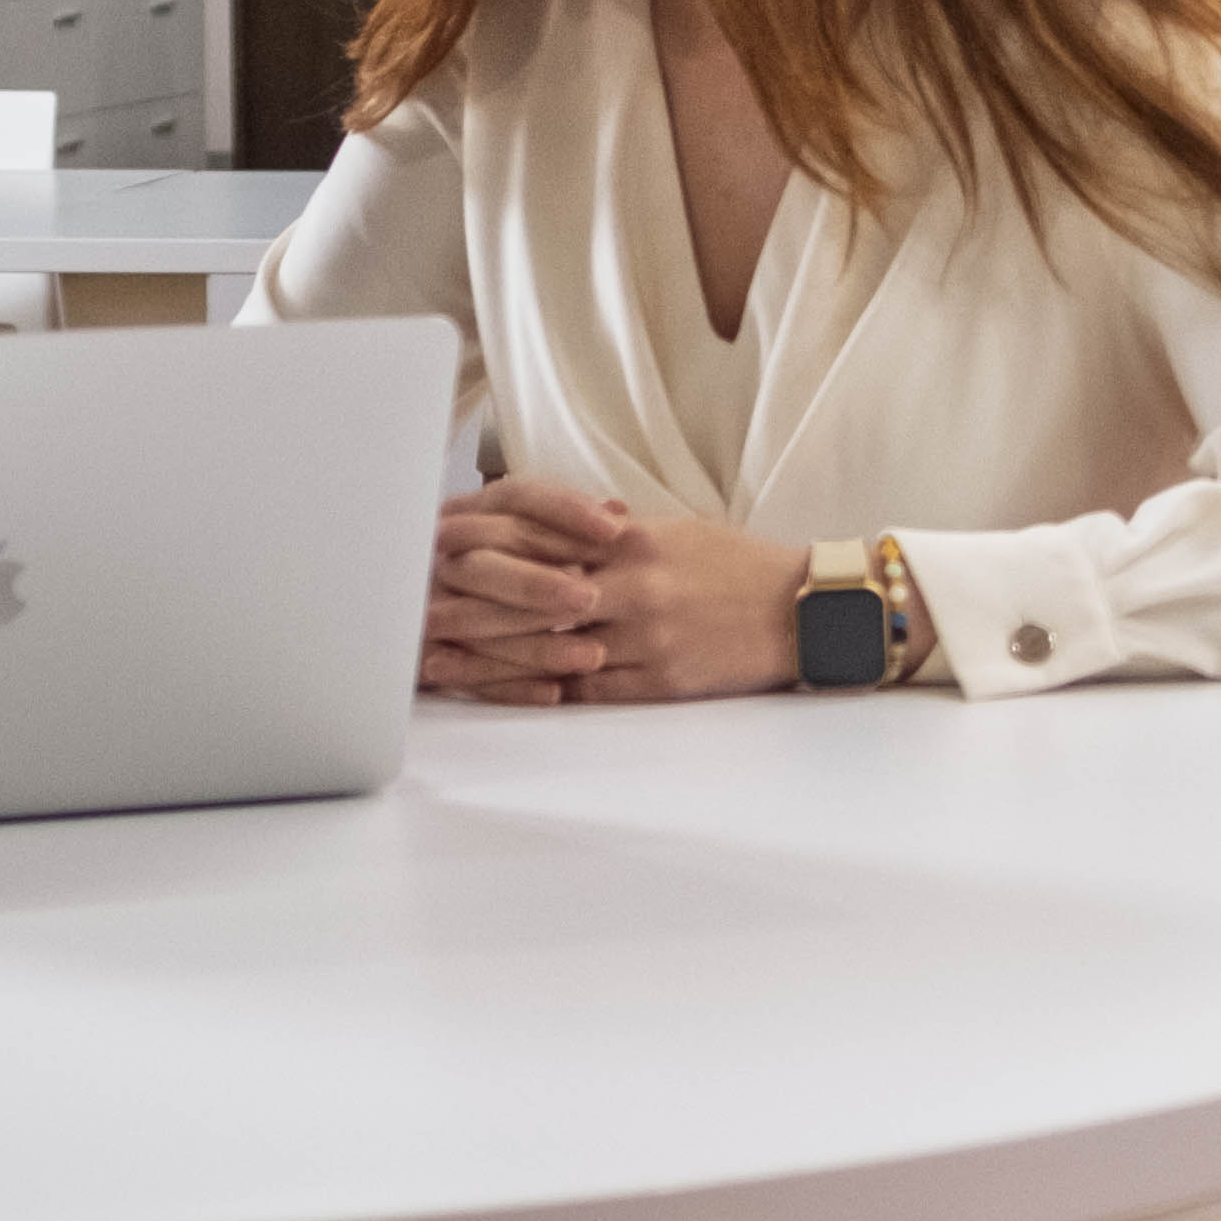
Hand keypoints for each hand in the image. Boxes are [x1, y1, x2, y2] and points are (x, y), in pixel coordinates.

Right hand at [417, 487, 614, 705]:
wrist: (423, 620)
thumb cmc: (503, 576)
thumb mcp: (529, 544)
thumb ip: (567, 530)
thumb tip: (619, 513)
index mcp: (472, 515)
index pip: (514, 499)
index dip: (564, 511)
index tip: (614, 528)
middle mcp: (440, 555)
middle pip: (483, 563)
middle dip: (536, 583)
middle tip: (589, 599)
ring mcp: (423, 605)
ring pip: (473, 623)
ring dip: (533, 643)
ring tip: (589, 657)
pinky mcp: (419, 654)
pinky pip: (462, 674)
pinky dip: (509, 684)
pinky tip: (554, 693)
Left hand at [424, 479, 819, 708]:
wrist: (806, 610)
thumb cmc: (740, 567)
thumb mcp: (676, 530)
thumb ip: (615, 530)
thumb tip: (567, 523)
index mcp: (630, 539)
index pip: (539, 541)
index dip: (482, 553)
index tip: (435, 558)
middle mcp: (630, 584)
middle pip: (529, 598)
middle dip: (467, 609)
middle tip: (414, 617)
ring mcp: (643, 635)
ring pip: (548, 649)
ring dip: (487, 660)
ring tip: (438, 665)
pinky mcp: (658, 679)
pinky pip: (586, 690)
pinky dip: (541, 692)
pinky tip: (501, 696)